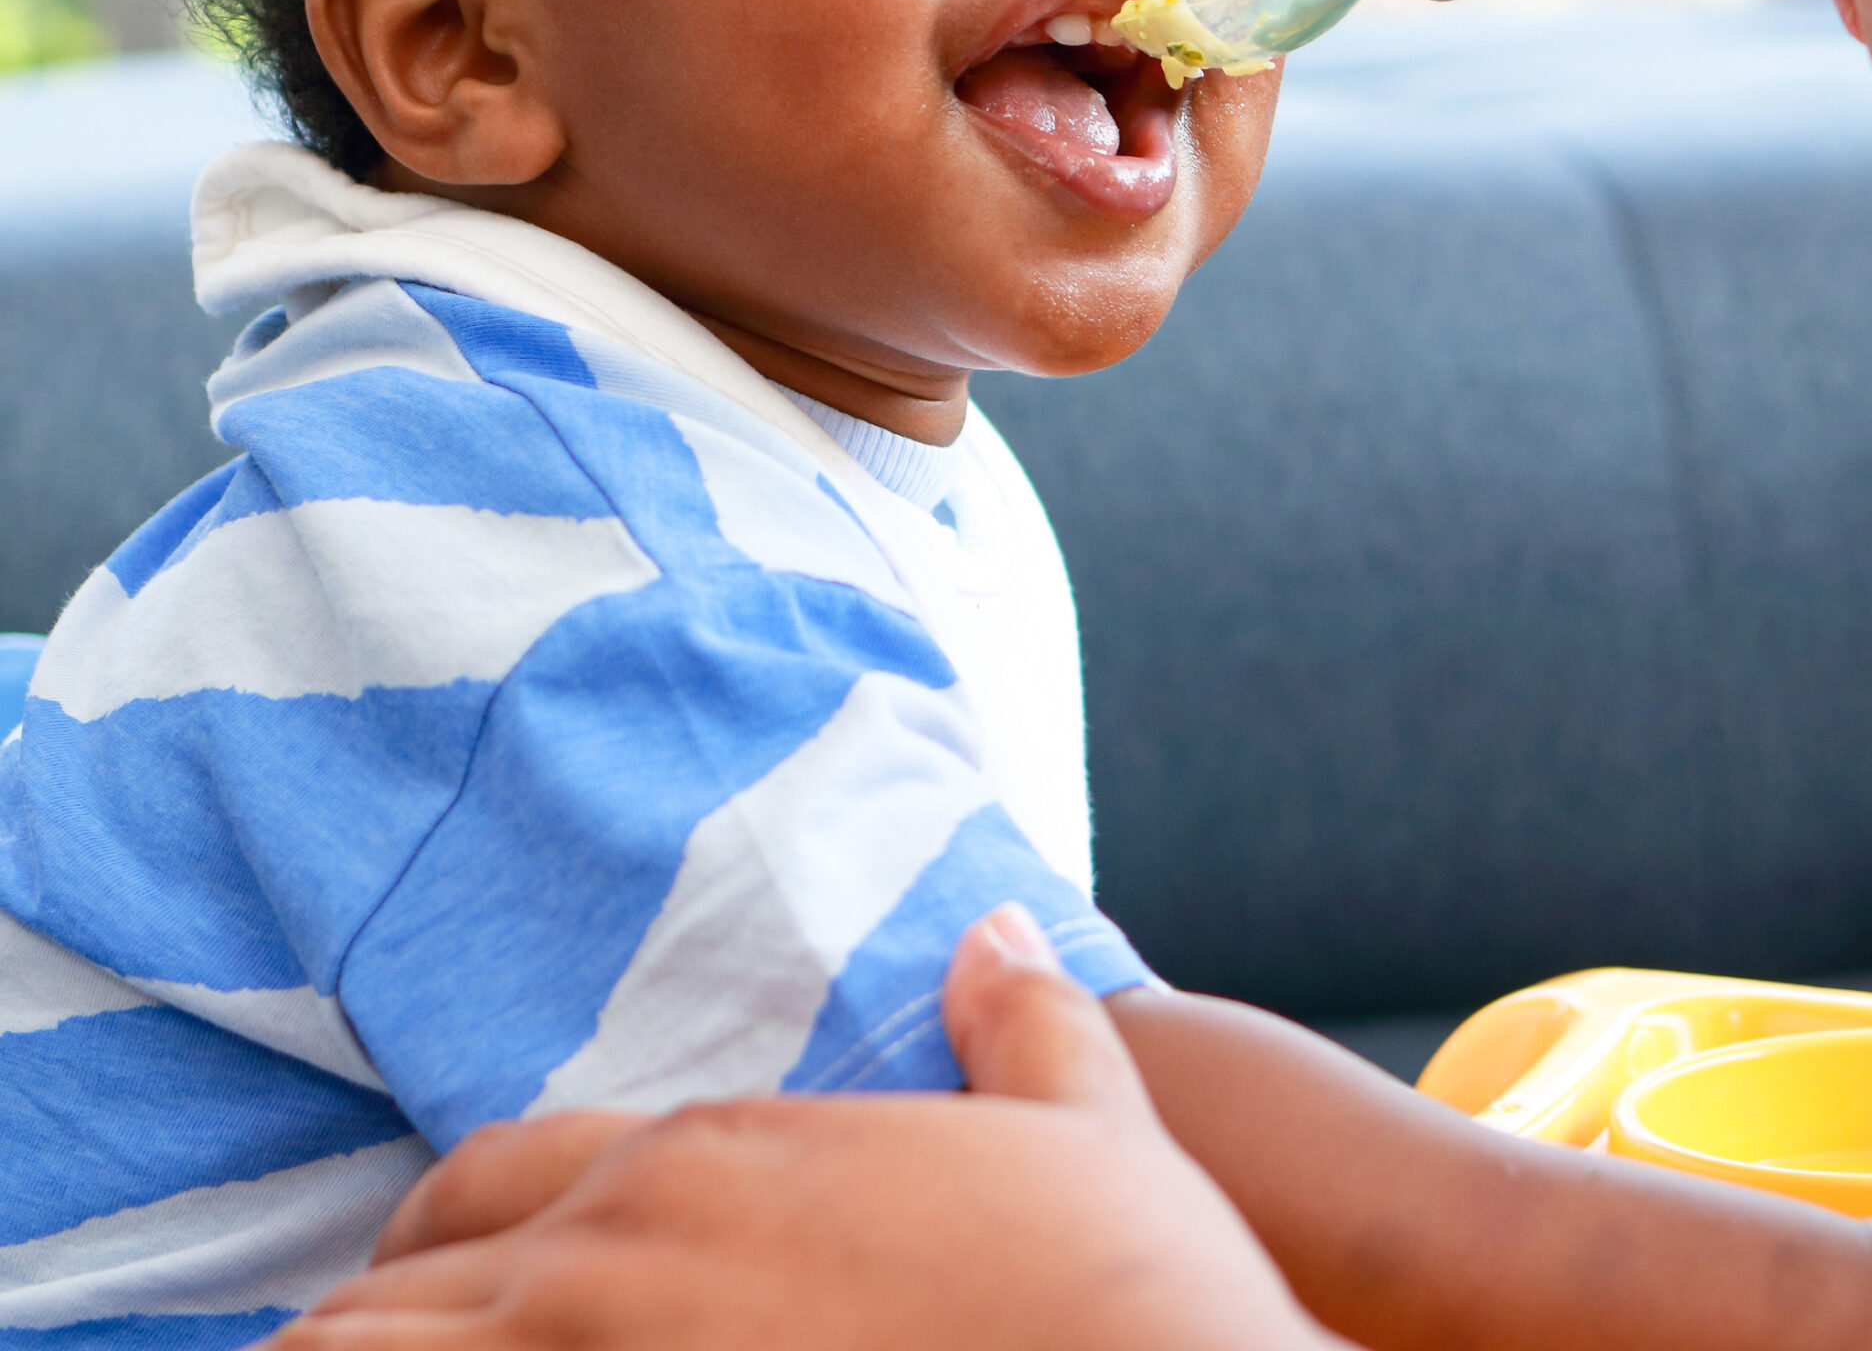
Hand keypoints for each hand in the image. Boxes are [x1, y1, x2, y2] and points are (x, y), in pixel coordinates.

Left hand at [274, 905, 1338, 1350]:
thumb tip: (1000, 934)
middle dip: (376, 1320)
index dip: (442, 1245)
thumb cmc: (1123, 1296)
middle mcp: (623, 1257)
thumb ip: (1026, 1031)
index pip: (488, 1186)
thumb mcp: (1086, 1140)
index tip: (441, 1293)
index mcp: (716, 1162)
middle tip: (387, 1348)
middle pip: (401, 1284)